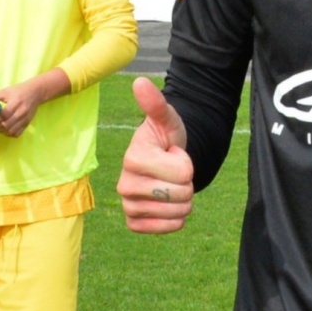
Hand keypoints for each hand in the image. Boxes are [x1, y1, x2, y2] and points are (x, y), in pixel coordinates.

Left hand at [0, 68, 67, 137]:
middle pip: (5, 125)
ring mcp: (25, 119)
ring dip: (0, 131)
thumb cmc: (19, 90)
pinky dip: (8, 134)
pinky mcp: (27, 124)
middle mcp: (21, 113)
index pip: (2, 116)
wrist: (36, 92)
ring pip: (10, 131)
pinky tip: (3, 129)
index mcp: (15, 103)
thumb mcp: (5, 91)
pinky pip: (17, 133)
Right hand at [117, 77, 194, 233]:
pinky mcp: (134, 223)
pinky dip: (176, 219)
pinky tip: (168, 204)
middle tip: (174, 172)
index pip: (183, 173)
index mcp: (133, 158)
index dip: (187, 163)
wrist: (163, 162)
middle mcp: (124, 184)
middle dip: (187, 184)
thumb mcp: (167, 120)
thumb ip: (156, 104)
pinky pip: (167, 228)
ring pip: (177, 213)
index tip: (173, 154)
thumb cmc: (166, 138)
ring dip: (184, 201)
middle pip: (181, 195)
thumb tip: (140, 82)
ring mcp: (128, 205)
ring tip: (172, 186)